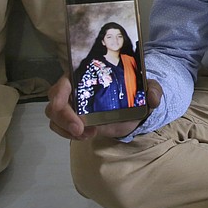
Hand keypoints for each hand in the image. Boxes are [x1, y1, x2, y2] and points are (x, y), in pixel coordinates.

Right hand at [45, 75, 162, 139]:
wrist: (133, 109)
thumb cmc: (134, 92)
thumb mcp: (147, 88)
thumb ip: (152, 90)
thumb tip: (152, 97)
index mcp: (87, 73)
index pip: (65, 78)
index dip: (62, 93)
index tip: (69, 107)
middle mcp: (75, 87)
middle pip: (54, 99)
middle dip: (63, 116)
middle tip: (80, 130)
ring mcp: (72, 104)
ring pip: (54, 116)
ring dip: (66, 129)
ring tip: (87, 134)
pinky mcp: (74, 119)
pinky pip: (62, 127)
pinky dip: (70, 134)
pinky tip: (87, 135)